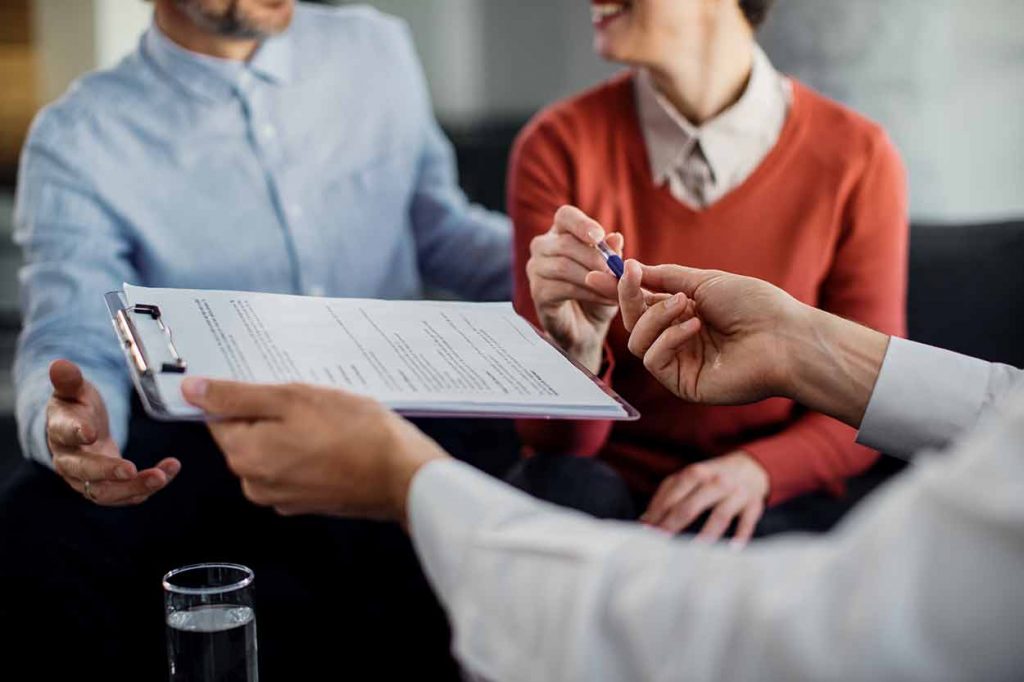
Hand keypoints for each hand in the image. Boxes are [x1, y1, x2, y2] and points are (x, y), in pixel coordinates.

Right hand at [46, 360, 178, 504]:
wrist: (81, 429)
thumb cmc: (77, 407)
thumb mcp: (74, 390)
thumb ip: (70, 380)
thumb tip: (59, 364)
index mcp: (59, 432)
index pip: (64, 434)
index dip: (76, 432)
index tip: (91, 432)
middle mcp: (69, 461)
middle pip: (84, 472)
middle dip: (107, 472)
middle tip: (131, 469)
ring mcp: (87, 479)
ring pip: (106, 492)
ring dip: (134, 487)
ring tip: (161, 477)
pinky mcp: (107, 487)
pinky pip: (127, 493)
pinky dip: (148, 487)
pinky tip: (169, 472)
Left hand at [181, 378, 448, 521]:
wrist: (403, 476)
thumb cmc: (355, 433)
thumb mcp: (293, 399)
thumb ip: (237, 396)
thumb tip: (192, 391)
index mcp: (244, 456)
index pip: (220, 416)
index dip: (245, 394)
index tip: (273, 385)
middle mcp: (255, 483)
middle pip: (247, 434)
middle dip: (273, 413)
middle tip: (309, 400)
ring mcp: (282, 497)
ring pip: (274, 449)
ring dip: (293, 431)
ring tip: (328, 419)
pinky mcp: (307, 501)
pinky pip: (295, 466)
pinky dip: (309, 450)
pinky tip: (336, 438)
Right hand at [526, 205, 624, 371]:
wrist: (588, 328)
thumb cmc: (598, 293)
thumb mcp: (611, 272)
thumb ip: (612, 255)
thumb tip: (615, 237)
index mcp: (561, 233)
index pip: (565, 216)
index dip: (581, 224)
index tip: (599, 236)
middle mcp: (543, 247)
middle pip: (565, 243)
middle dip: (595, 258)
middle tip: (618, 273)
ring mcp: (536, 270)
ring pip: (563, 266)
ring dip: (595, 278)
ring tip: (617, 289)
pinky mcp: (537, 293)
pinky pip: (562, 288)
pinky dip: (589, 294)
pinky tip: (607, 300)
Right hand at [587, 260, 801, 404]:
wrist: (785, 337)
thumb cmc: (754, 305)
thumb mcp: (704, 281)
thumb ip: (664, 278)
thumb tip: (630, 268)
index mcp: (685, 315)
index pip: (642, 303)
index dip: (621, 289)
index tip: (602, 271)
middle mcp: (678, 339)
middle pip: (633, 322)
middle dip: (628, 298)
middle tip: (630, 277)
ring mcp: (680, 363)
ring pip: (638, 341)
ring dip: (655, 317)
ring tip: (686, 305)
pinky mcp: (682, 383)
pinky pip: (653, 359)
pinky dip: (668, 338)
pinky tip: (693, 327)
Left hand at [641, 452, 768, 546]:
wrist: (751, 467)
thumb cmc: (712, 477)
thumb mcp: (690, 478)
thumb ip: (668, 495)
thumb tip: (645, 520)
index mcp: (696, 473)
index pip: (673, 494)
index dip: (658, 513)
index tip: (646, 531)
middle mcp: (716, 481)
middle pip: (691, 505)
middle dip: (673, 524)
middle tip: (661, 543)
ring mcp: (736, 493)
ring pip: (720, 515)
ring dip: (706, 534)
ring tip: (692, 552)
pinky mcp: (753, 505)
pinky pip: (747, 522)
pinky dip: (740, 535)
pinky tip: (732, 550)